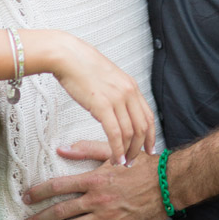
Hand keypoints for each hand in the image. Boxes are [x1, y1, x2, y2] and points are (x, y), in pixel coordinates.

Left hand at [22, 140, 165, 219]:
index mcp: (94, 178)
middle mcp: (97, 198)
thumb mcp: (114, 152)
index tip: (25, 197)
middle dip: (40, 219)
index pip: (59, 186)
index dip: (40, 192)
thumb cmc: (142, 164)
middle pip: (61, 210)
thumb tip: (62, 149)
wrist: (168, 182)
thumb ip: (87, 150)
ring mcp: (107, 216)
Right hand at [48, 35, 156, 166]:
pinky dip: (117, 149)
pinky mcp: (102, 105)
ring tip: (122, 163)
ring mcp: (116, 98)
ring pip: (130, 133)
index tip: (148, 148)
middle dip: (140, 148)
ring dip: (127, 152)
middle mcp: (128, 92)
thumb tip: (114, 109)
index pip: (148, 116)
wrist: (68, 56)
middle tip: (134, 161)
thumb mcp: (108, 77)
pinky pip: (115, 133)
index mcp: (130, 85)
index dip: (150, 135)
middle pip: (142, 127)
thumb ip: (116, 92)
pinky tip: (115, 158)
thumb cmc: (82, 66)